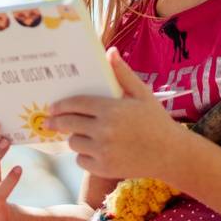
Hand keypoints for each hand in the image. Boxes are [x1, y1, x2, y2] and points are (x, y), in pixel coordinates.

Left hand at [46, 49, 183, 179]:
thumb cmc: (156, 121)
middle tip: (49, 122)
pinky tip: (94, 151)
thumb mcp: (142, 94)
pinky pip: (81, 160)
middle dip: (56, 122)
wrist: (171, 154)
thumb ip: (123, 74)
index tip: (53, 107)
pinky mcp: (103, 168)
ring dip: (74, 138)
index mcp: (110, 109)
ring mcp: (102, 151)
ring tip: (81, 135)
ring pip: (73, 143)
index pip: (75, 104)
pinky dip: (84, 156)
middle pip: (68, 124)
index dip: (60, 105)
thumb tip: (109, 51)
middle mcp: (103, 130)